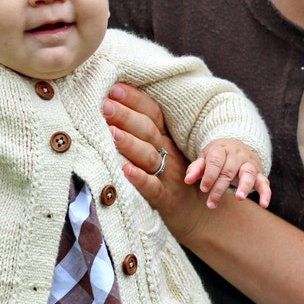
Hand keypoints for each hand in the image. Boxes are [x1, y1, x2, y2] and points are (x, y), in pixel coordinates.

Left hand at [102, 83, 208, 241]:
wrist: (198, 214)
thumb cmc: (171, 177)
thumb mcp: (162, 151)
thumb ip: (141, 132)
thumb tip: (110, 107)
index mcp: (166, 138)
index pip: (152, 113)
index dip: (135, 99)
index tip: (114, 88)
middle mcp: (168, 153)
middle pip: (148, 130)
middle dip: (126, 115)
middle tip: (105, 105)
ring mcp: (168, 176)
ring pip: (150, 156)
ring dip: (130, 143)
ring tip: (110, 132)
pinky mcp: (165, 199)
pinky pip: (152, 188)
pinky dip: (139, 179)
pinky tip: (124, 170)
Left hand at [185, 139, 270, 208]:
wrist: (236, 145)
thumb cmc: (217, 156)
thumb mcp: (205, 158)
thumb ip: (196, 168)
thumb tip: (187, 180)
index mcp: (221, 149)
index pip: (215, 161)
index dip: (209, 176)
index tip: (203, 189)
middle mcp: (237, 155)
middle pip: (229, 171)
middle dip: (219, 188)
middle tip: (211, 203)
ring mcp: (249, 163)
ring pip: (248, 174)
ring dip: (244, 186)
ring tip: (239, 198)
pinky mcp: (259, 173)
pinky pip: (264, 182)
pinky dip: (266, 193)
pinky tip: (264, 204)